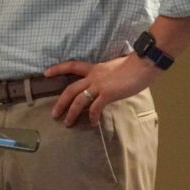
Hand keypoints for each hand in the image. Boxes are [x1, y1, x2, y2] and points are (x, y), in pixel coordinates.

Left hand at [44, 54, 159, 127]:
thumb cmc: (134, 65)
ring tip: (67, 123)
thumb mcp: (115, 68)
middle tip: (54, 114)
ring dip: (71, 113)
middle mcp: (93, 76)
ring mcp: (99, 85)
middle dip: (61, 102)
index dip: (58, 69)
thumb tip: (108, 83)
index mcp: (94, 68)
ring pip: (79, 101)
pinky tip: (93, 124)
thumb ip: (108, 76)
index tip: (46, 73)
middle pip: (70, 89)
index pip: (72, 66)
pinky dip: (92, 118)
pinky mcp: (107, 94)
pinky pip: (95, 108)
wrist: (143, 64)